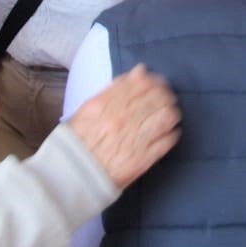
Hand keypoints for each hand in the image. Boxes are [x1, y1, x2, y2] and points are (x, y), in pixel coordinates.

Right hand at [67, 64, 180, 189]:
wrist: (73, 175)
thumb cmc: (79, 139)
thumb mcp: (90, 108)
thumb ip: (116, 88)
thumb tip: (140, 72)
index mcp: (109, 104)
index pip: (144, 84)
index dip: (155, 81)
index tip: (158, 83)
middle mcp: (124, 118)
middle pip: (159, 98)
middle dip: (166, 96)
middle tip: (167, 98)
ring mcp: (136, 139)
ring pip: (167, 117)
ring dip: (171, 113)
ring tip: (169, 114)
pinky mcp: (144, 159)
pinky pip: (167, 141)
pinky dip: (172, 134)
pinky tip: (169, 132)